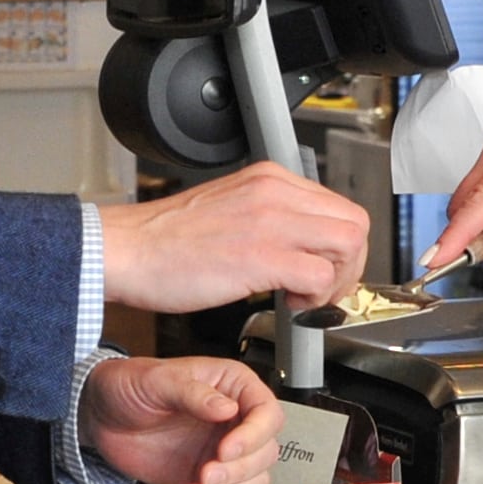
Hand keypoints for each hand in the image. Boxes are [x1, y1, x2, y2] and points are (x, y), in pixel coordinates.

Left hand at [81, 357, 280, 483]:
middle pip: (265, 453)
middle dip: (237, 471)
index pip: (268, 413)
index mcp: (233, 387)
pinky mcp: (209, 479)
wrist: (101, 417)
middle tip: (205, 475)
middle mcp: (236, 421)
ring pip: (253, 482)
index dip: (254, 435)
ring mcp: (224, 453)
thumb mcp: (158, 381)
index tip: (226, 450)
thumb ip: (193, 393)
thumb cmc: (130, 385)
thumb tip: (226, 408)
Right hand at [97, 164, 368, 313]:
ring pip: (348, 245)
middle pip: (355, 222)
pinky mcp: (261, 256)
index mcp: (268, 179)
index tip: (325, 269)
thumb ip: (269, 217)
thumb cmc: (166, 241)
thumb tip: (300, 245)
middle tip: (323, 288)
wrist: (127, 250)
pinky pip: (319, 276)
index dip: (340, 246)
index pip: (339, 206)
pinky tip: (288, 304)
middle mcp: (275, 192)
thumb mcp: (230, 208)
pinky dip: (314, 298)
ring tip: (305, 296)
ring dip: (336, 280)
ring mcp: (270, 221)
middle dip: (348, 264)